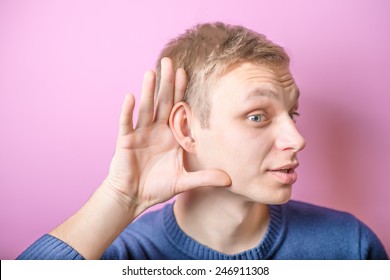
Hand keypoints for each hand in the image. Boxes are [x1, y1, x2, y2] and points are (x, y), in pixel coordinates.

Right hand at [104, 58, 230, 213]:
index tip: (187, 73)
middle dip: (166, 82)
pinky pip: (126, 123)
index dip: (181, 91)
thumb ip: (205, 177)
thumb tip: (231, 180)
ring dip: (148, 91)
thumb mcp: (184, 181)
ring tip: (152, 72)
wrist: (133, 197)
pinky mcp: (125, 141)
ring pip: (145, 108)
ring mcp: (140, 133)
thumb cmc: (157, 187)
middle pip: (162, 102)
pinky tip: (131, 96)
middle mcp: (156, 130)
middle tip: (169, 61)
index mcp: (171, 135)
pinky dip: (128, 111)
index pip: (177, 108)